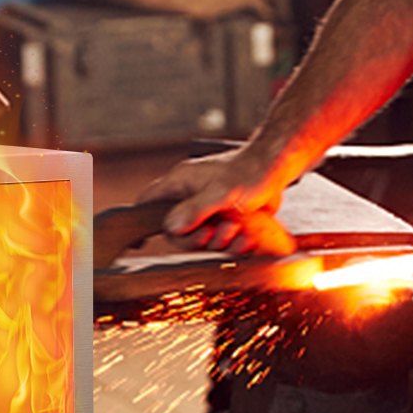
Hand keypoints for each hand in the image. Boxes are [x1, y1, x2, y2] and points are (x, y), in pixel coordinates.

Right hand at [135, 145, 295, 256]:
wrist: (275, 169)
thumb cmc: (250, 171)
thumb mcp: (221, 192)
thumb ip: (195, 209)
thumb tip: (171, 227)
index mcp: (180, 182)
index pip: (147, 201)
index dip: (139, 221)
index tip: (137, 243)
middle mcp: (189, 195)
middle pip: (176, 232)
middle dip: (196, 239)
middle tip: (213, 234)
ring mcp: (205, 209)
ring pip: (200, 239)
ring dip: (220, 241)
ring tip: (235, 228)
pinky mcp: (222, 219)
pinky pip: (219, 241)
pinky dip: (233, 244)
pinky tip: (245, 236)